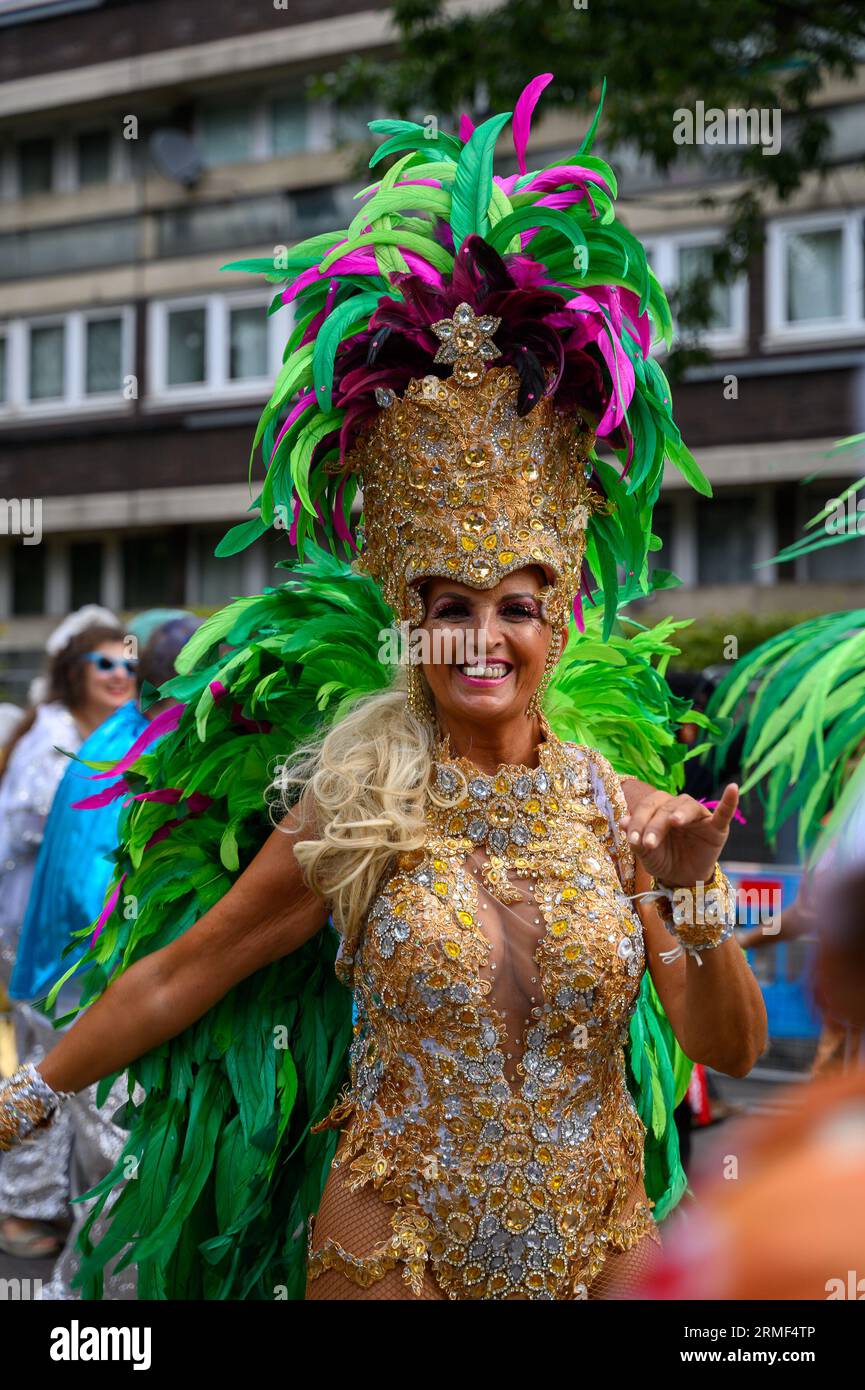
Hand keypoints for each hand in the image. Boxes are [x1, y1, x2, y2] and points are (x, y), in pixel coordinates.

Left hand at [619, 784, 738, 887]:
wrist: (683, 880)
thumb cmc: (664, 860)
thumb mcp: (647, 854)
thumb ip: (637, 839)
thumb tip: (622, 822)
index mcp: (659, 809)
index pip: (647, 807)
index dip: (638, 821)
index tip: (632, 840)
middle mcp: (678, 808)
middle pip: (665, 807)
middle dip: (654, 825)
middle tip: (649, 843)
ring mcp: (698, 817)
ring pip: (688, 805)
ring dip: (680, 813)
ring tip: (674, 822)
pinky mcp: (716, 828)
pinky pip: (724, 813)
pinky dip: (729, 801)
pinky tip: (733, 788)